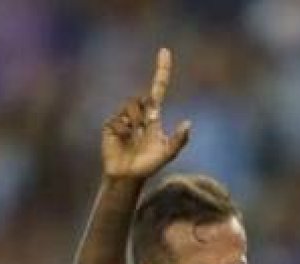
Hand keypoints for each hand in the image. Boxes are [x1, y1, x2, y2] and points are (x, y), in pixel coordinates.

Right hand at [101, 47, 190, 179]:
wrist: (127, 176)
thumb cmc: (148, 165)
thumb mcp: (167, 154)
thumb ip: (179, 140)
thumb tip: (189, 123)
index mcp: (153, 116)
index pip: (158, 87)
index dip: (162, 70)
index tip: (165, 51)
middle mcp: (138, 113)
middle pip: (143, 98)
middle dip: (147, 114)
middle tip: (146, 129)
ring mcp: (123, 117)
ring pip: (132, 105)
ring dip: (136, 121)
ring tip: (135, 137)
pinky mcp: (110, 124)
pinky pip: (119, 119)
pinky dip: (124, 130)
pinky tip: (124, 140)